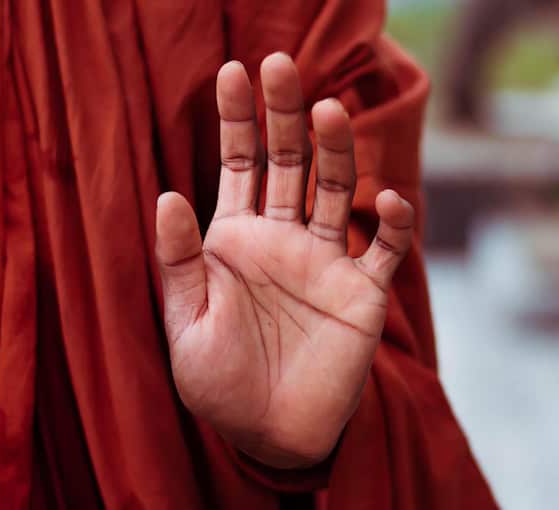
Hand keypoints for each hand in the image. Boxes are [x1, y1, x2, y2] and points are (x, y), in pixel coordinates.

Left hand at [155, 53, 414, 468]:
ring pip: (336, 191)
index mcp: (235, 240)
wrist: (269, 435)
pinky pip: (386, 249)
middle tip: (281, 65)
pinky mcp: (362, 294)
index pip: (238, 165)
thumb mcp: (186, 322)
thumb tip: (166, 194)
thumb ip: (181, 261)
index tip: (234, 71)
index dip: (236, 119)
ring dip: (335, 151)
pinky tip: (386, 201)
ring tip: (326, 112)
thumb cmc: (219, 382)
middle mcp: (283, 239)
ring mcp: (326, 262)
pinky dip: (392, 222)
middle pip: (289, 162)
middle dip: (284, 115)